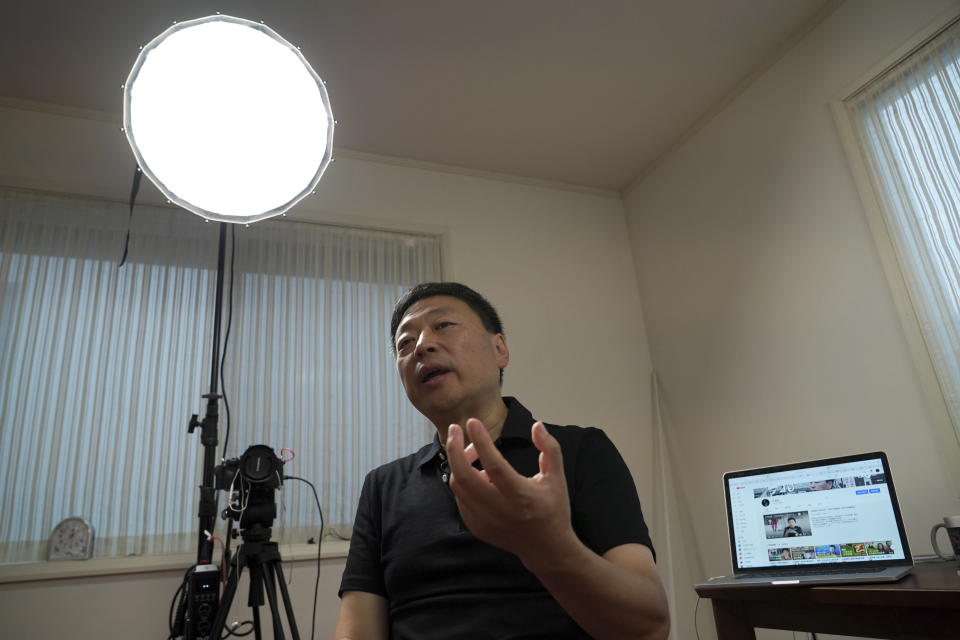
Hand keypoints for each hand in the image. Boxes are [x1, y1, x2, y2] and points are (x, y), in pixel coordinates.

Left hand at [445, 418, 576, 566]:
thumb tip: (537, 426)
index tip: (472, 422)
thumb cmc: (553, 510)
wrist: (546, 549)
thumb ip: (550, 449)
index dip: (481, 441)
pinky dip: (462, 481)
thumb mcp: (557, 478)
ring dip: (459, 463)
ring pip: (458, 486)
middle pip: (464, 477)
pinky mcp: (477, 527)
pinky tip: (476, 473)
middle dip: (454, 449)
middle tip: (455, 428)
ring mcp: (485, 521)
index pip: (494, 465)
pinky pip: (460, 498)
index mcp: (520, 496)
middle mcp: (499, 510)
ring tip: (472, 451)